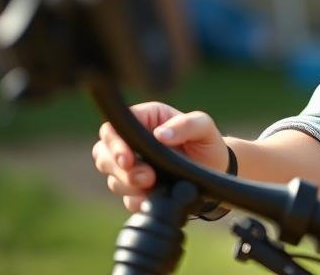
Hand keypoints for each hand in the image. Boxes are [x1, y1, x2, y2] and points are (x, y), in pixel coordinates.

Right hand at [91, 101, 227, 211]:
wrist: (216, 170)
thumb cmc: (207, 142)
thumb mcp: (204, 127)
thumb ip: (186, 125)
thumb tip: (161, 134)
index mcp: (145, 119)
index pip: (113, 128)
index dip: (114, 144)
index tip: (128, 159)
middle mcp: (133, 142)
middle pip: (104, 154)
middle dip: (121, 170)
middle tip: (147, 177)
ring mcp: (132, 166)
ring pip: (112, 178)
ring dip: (129, 185)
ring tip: (153, 185)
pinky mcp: (136, 189)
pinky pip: (126, 198)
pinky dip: (137, 200)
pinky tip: (151, 198)